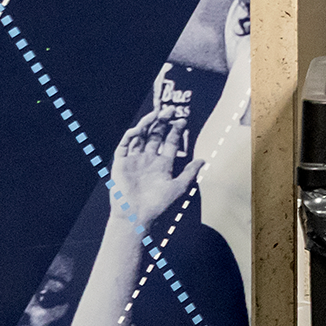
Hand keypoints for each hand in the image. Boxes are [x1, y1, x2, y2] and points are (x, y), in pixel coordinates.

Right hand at [108, 110, 200, 225]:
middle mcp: (148, 160)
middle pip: (155, 136)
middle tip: (170, 109)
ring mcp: (134, 160)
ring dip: (147, 124)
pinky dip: (131, 135)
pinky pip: (124, 145)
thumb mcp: (179, 186)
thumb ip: (190, 172)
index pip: (169, 142)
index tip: (183, 120)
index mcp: (162, 165)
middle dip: (162, 123)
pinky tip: (140, 127)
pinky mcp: (121, 163)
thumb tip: (204, 160)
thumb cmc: (159, 204)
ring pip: (140, 137)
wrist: (137, 216)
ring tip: (157, 112)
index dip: (175, 131)